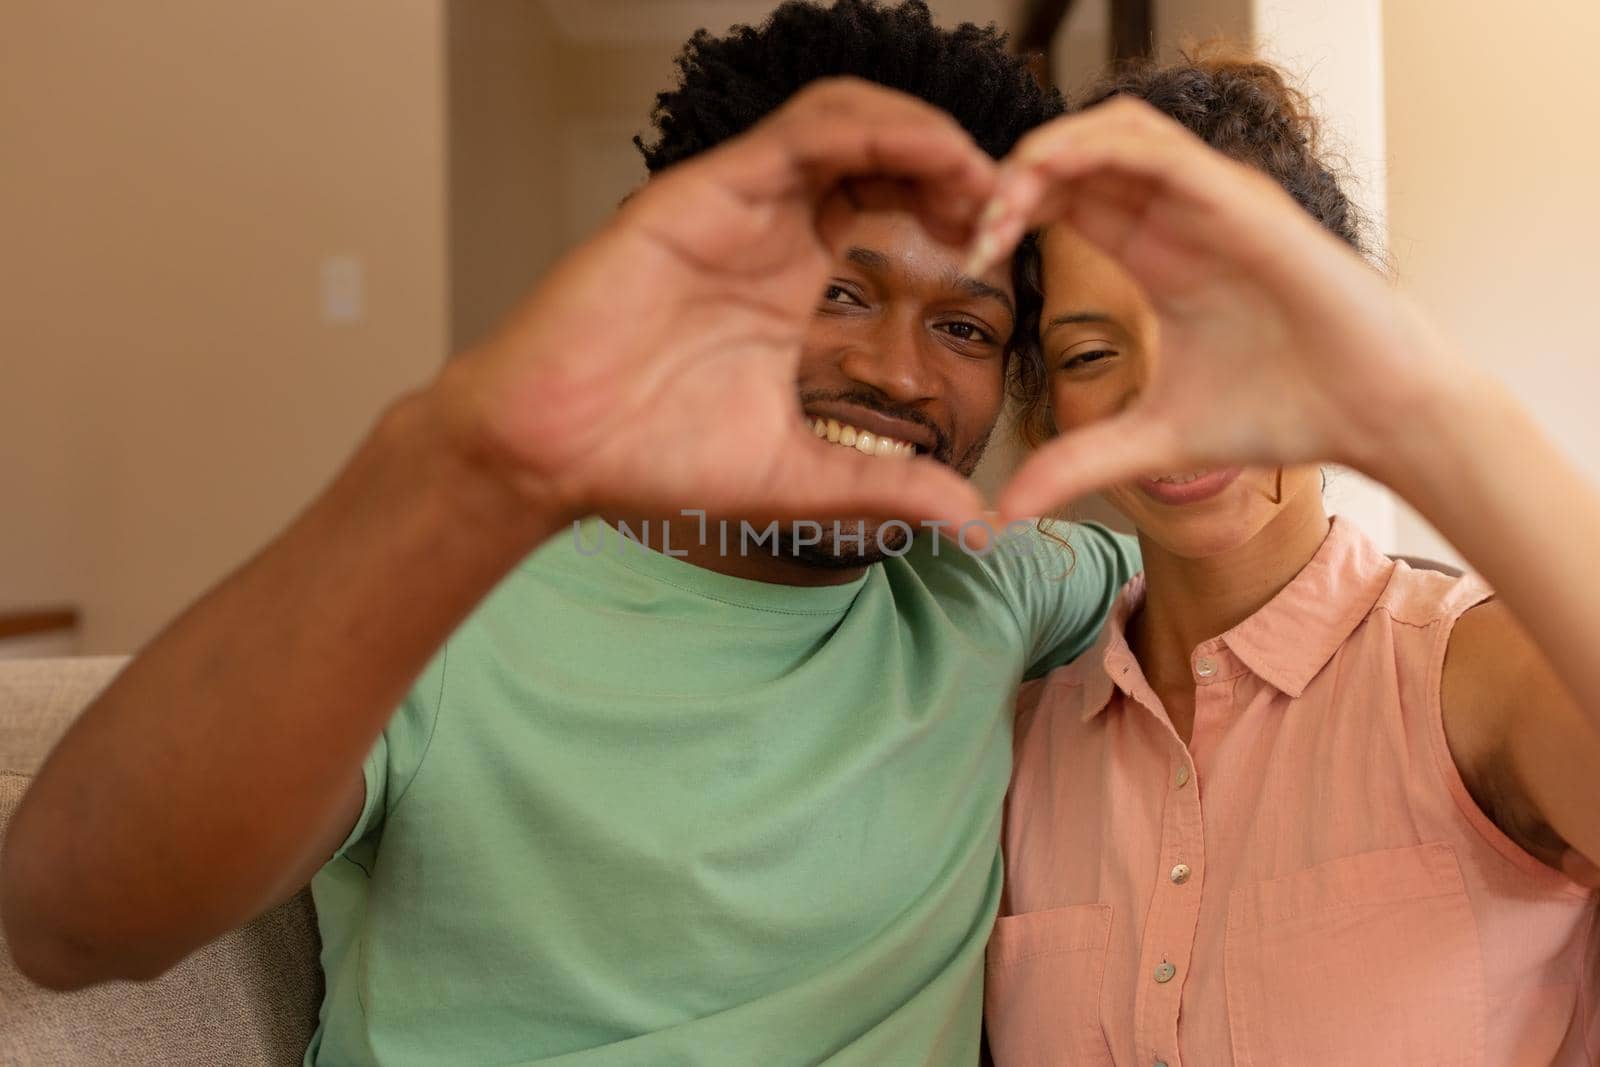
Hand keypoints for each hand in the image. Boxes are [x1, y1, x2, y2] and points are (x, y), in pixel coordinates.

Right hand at [436, 78, 995, 530]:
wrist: (551, 454)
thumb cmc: (651, 458)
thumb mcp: (799, 478)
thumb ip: (886, 490)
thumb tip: (976, 522)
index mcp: (794, 283)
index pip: (891, 209)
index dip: (959, 213)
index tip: (1013, 248)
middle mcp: (772, 232)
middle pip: (881, 153)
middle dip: (956, 165)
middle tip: (1016, 203)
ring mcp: (738, 206)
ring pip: (846, 121)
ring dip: (924, 134)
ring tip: (981, 177)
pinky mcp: (702, 193)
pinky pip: (800, 133)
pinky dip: (872, 128)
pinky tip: (929, 157)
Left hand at [970, 97, 1455, 519]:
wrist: (1374, 414)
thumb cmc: (1283, 413)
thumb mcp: (1154, 441)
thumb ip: (1078, 463)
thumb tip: (1006, 512)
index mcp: (1154, 254)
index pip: (1066, 200)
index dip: (1007, 212)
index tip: (967, 257)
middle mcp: (1178, 217)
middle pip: (1077, 156)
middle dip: (1011, 177)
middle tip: (966, 224)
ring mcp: (1211, 201)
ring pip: (1112, 132)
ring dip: (1044, 153)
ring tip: (997, 204)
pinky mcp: (1242, 201)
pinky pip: (1158, 149)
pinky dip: (1095, 149)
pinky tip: (1046, 180)